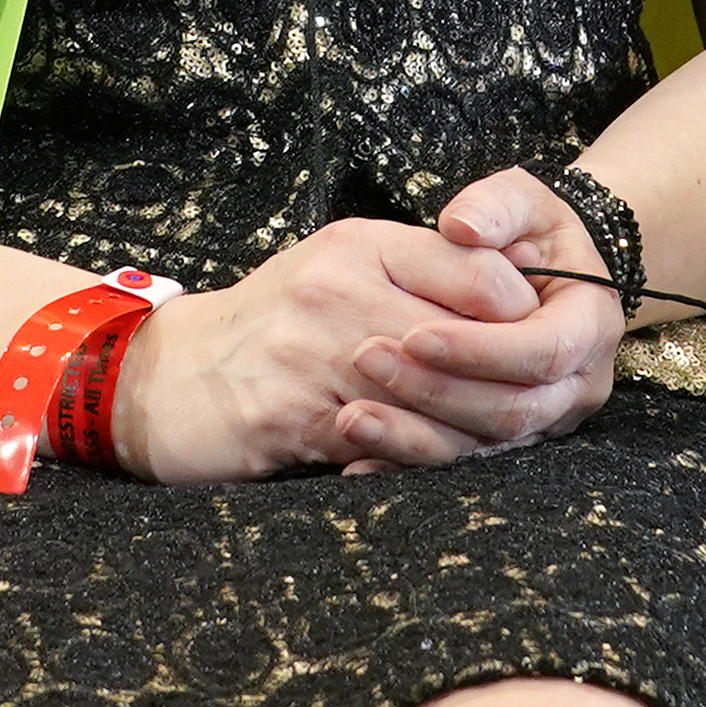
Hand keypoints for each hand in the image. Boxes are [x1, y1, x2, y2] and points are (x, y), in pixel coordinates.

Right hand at [109, 210, 618, 483]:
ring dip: (473, 430)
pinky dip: (419, 459)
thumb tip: (512, 293)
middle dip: (508, 384)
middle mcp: (339, 289)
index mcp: (360, 245)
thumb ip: (418, 272)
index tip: (534, 344)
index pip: (479, 272)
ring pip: (435, 401)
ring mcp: (315, 354)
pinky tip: (435, 461)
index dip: (521, 315)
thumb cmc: (272, 324)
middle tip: (535, 406)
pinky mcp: (293, 416)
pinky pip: (385, 445)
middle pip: (467, 341)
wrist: (170, 376)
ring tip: (495, 439)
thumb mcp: (341, 269)